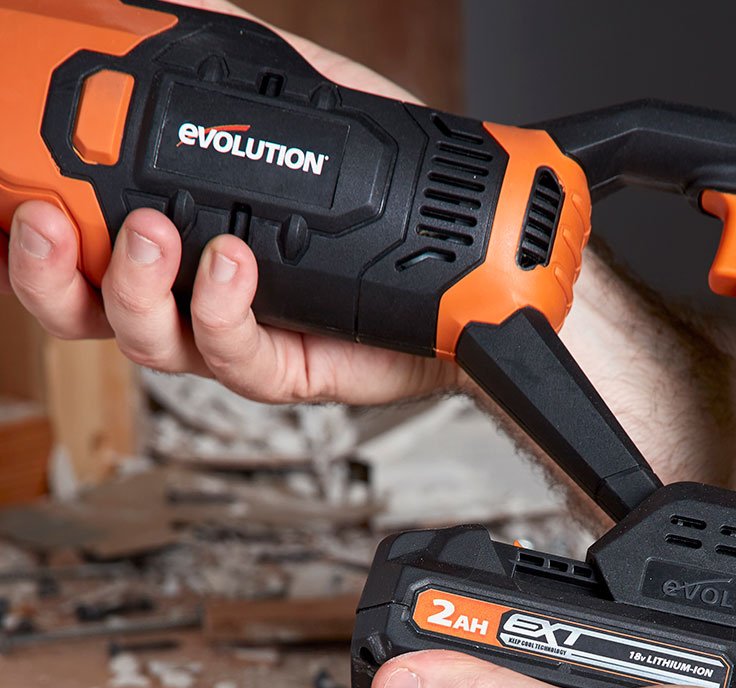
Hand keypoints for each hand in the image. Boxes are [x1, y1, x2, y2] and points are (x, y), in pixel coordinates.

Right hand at [0, 0, 455, 405]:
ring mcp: (231, 335)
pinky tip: (232, 263)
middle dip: (45, 270)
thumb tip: (164, 3)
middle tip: (45, 221)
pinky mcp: (283, 368)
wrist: (454, 262)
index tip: (5, 184)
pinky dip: (219, 308)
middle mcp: (187, 292)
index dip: (21, 222)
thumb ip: (231, 60)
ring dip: (131, 287)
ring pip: (144, 339)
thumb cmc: (374, 194)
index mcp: (172, 232)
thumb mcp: (303, 103)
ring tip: (150, 234)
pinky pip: (232, 353)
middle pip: (81, 305)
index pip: (74, 233)